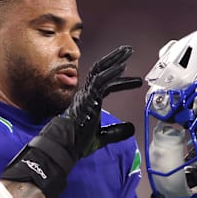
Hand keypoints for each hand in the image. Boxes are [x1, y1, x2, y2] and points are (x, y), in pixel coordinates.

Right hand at [1, 45, 141, 197]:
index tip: (131, 74)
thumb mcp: (102, 137)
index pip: (103, 82)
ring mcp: (85, 94)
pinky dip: (111, 73)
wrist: (65, 147)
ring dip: (115, 60)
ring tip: (128, 52)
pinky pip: (99, 81)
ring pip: (100, 71)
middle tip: (128, 50)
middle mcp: (86, 93)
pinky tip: (122, 67)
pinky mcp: (87, 98)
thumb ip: (116, 132)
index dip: (117, 75)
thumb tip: (131, 128)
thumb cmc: (77, 142)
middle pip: (100, 70)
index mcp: (88, 100)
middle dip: (114, 58)